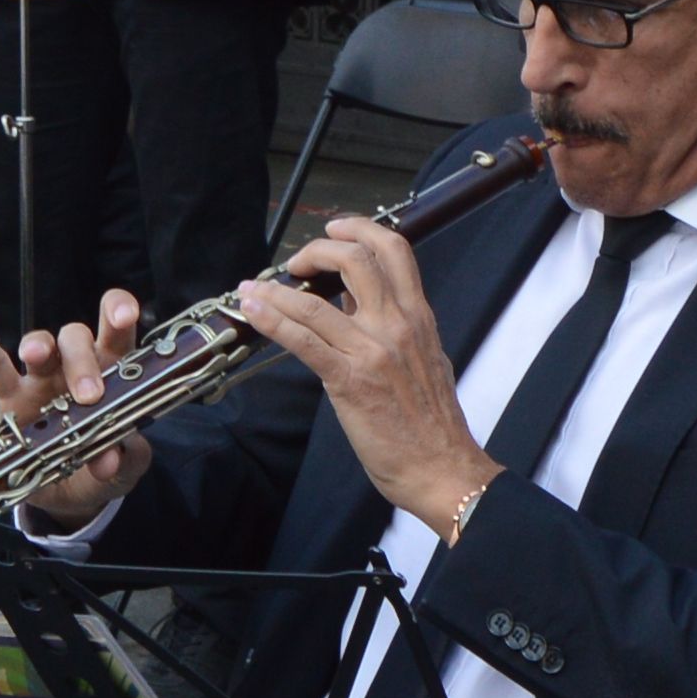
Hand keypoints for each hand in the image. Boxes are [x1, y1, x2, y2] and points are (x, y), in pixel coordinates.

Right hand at [0, 293, 154, 530]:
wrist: (69, 494)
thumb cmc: (103, 464)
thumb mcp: (125, 467)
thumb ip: (126, 458)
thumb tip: (109, 459)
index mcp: (113, 373)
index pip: (118, 330)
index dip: (120, 313)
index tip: (125, 316)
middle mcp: (76, 368)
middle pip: (76, 338)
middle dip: (83, 360)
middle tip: (89, 395)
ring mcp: (42, 379)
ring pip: (41, 345)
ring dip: (39, 346)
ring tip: (36, 357)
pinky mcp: (11, 397)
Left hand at [235, 217, 484, 537]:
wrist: (443, 469)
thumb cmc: (434, 426)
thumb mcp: (427, 361)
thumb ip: (399, 332)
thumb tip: (364, 311)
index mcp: (419, 318)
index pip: (393, 251)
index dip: (360, 228)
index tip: (335, 229)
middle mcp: (397, 325)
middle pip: (355, 258)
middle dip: (317, 249)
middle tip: (296, 263)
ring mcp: (371, 351)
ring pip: (316, 301)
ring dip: (275, 288)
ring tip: (254, 287)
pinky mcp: (349, 381)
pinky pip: (302, 340)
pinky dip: (271, 319)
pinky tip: (253, 310)